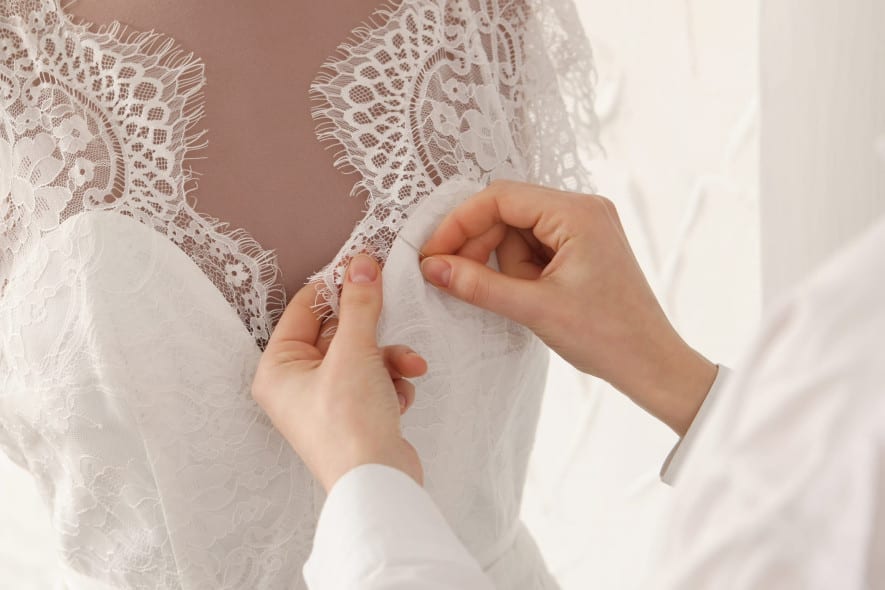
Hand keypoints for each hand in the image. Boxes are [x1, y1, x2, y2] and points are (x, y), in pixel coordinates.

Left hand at [251, 254, 427, 491]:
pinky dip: (392, 383)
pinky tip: (403, 396)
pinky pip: (375, 381)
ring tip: (409, 366)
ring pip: (362, 356)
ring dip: (390, 357)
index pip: (304, 310)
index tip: (364, 265)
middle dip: (372, 329)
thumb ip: (359, 304)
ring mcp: (326, 402)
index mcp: (278, 369)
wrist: (379, 484)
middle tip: (391, 302)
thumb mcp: (355, 352)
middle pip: (337, 332)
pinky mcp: (355, 415)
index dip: (335, 286)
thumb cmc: (350, 422)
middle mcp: (296, 385)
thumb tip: (361, 263)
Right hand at [418, 180, 716, 435]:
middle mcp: (583, 209)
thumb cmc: (606, 337)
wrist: (651, 363)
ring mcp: (585, 226)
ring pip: (518, 231)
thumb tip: (433, 267)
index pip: (500, 197)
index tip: (434, 255)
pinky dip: (521, 270)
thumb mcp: (534, 309)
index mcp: (576, 213)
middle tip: (459, 282)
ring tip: (525, 300)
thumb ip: (478, 284)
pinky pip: (535, 245)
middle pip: (507, 212)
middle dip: (482, 247)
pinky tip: (531, 296)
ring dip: (507, 265)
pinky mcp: (583, 246)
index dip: (460, 223)